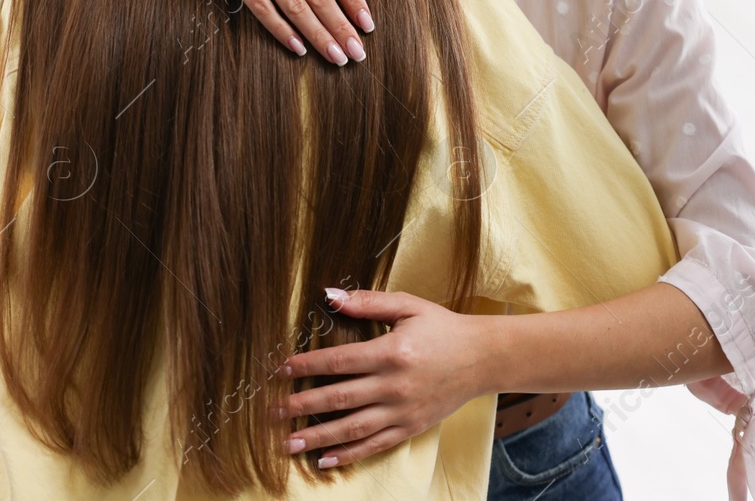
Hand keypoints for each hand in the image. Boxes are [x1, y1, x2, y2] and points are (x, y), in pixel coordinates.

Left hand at [275, 289, 492, 467]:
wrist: (482, 358)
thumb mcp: (408, 306)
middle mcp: (394, 386)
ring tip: (288, 443)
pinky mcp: (410, 428)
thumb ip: (367, 302)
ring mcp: (402, 411)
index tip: (280, 370)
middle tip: (272, 412)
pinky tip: (325, 460)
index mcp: (391, 353)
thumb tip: (329, 295)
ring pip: (353, 428)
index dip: (306, 366)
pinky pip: (375, 445)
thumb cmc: (442, 328)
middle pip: (339, 398)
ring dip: (318, 436)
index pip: (339, 361)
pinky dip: (349, 455)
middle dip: (302, 405)